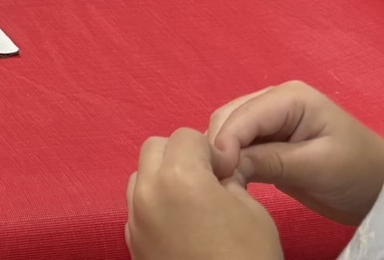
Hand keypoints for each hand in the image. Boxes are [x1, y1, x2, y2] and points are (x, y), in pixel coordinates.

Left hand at [125, 129, 283, 259]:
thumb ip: (229, 179)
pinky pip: (137, 207)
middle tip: (208, 181)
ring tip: (193, 204)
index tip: (225, 170)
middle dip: (180, 156)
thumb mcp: (252, 211)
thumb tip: (218, 170)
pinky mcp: (131, 241)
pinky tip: (182, 225)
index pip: (186, 136)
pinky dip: (155, 205)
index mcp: (178, 177)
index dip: (209, 149)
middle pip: (154, 148)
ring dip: (163, 178)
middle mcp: (147, 192)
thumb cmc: (248, 258)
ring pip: (140, 176)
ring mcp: (135, 218)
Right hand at [205, 81, 383, 226]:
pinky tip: (232, 179)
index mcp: (289, 97)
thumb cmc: (359, 172)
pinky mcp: (270, 144)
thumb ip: (271, 161)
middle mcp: (274, 102)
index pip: (243, 115)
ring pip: (229, 132)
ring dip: (222, 155)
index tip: (218, 174)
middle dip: (219, 147)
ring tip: (222, 182)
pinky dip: (231, 162)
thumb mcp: (318, 167)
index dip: (224, 142)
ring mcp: (271, 122)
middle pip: (229, 118)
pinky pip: (239, 147)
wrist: (382, 190)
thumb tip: (226, 163)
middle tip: (217, 182)